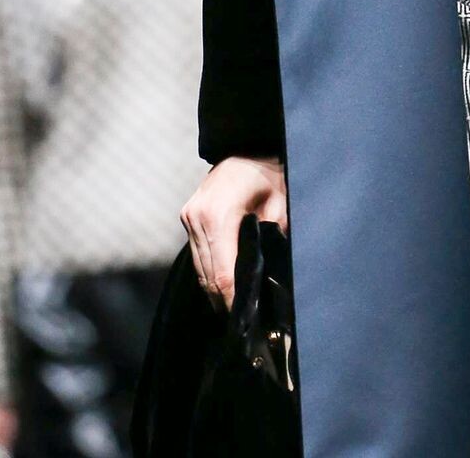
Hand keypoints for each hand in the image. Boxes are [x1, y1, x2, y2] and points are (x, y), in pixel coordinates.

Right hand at [181, 155, 287, 310]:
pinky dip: (208, 271)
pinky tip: (222, 286)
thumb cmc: (271, 173)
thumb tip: (270, 278)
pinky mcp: (187, 216)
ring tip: (233, 311)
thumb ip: (273, 240)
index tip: (245, 322)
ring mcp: (189, 217)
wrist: (249, 145)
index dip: (232, 301)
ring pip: (199, 268)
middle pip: (207, 275)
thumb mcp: (281, 206)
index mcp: (219, 215)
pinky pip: (197, 254)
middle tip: (242, 324)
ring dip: (214, 290)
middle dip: (223, 302)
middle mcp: (197, 218)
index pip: (223, 273)